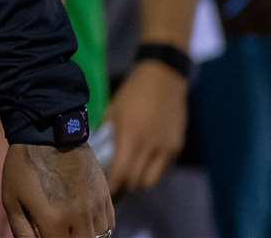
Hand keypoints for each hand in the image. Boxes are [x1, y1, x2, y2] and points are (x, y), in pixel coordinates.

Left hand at [2, 143, 112, 237]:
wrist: (47, 133)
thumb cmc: (23, 167)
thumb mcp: (12, 200)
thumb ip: (22, 232)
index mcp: (54, 221)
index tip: (45, 235)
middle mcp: (80, 218)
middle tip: (57, 231)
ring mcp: (96, 207)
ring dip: (85, 237)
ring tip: (70, 229)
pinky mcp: (106, 195)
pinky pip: (109, 225)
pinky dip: (99, 230)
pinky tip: (85, 225)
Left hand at [105, 60, 186, 194]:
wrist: (164, 78)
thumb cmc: (132, 93)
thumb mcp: (112, 111)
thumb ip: (104, 134)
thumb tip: (94, 155)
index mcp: (131, 136)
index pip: (121, 173)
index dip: (111, 187)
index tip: (100, 192)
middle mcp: (151, 146)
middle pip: (136, 182)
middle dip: (122, 188)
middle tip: (109, 188)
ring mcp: (167, 148)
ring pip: (150, 180)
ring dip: (136, 182)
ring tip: (124, 177)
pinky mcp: (177, 147)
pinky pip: (161, 169)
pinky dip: (149, 172)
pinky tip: (139, 164)